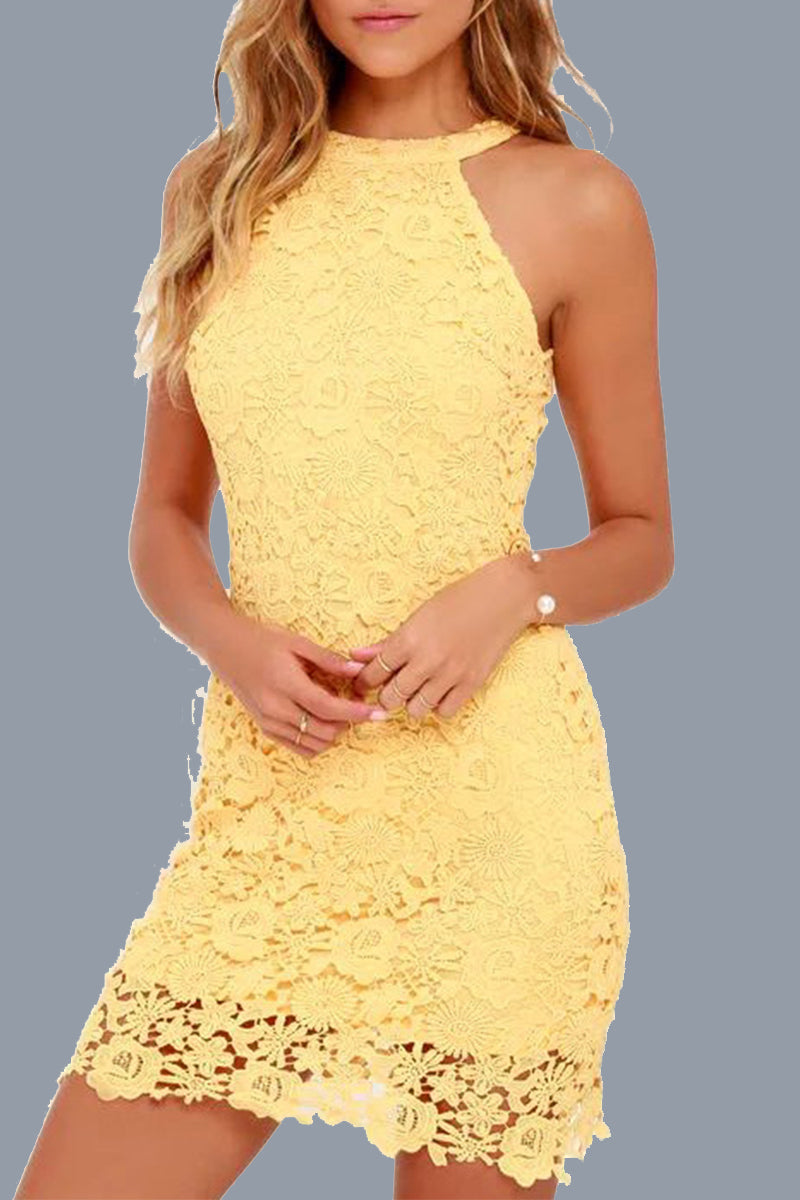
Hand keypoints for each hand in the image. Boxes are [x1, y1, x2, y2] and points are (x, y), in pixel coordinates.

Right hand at [203, 611, 390, 757]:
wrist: (224, 647)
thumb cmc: (261, 639)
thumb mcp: (297, 642)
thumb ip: (328, 660)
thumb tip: (359, 671)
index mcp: (285, 684)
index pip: (328, 707)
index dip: (356, 713)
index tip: (378, 713)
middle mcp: (275, 708)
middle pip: (323, 731)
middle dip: (348, 723)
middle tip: (359, 707)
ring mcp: (268, 721)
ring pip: (312, 744)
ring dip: (334, 734)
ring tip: (341, 713)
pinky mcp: (264, 728)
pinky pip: (297, 747)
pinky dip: (316, 741)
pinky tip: (324, 723)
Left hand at [348, 556, 534, 719]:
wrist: (503, 598)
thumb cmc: (458, 600)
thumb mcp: (418, 616)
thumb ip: (387, 641)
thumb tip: (356, 656)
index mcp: (409, 639)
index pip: (374, 673)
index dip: (365, 681)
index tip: (365, 683)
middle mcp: (427, 660)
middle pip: (391, 697)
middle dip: (387, 695)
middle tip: (393, 687)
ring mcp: (451, 675)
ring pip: (416, 710)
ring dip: (412, 702)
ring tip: (418, 689)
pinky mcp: (472, 684)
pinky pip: (445, 712)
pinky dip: (439, 705)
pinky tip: (440, 691)